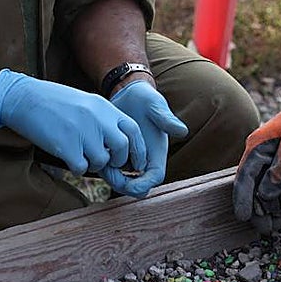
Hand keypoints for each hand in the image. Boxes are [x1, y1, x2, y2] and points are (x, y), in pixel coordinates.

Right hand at [0, 69, 145, 175]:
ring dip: (92, 164)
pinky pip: (81, 168)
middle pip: (121, 149)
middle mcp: (97, 119)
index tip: (134, 161)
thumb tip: (120, 143)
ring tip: (79, 154)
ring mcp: (82, 132)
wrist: (24, 98)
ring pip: (101, 161)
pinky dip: (76, 167)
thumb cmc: (55, 103)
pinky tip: (67, 156)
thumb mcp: (86, 104)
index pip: (133, 130)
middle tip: (103, 160)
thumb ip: (104, 120)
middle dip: (115, 160)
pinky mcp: (66, 146)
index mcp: (104, 107)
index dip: (137, 149)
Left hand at [103, 80, 188, 198]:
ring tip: (102, 163)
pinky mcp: (116, 156)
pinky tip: (98, 156)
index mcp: (157, 153)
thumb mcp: (155, 106)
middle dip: (124, 185)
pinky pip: (111, 172)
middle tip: (109, 173)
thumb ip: (166, 119)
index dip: (144, 184)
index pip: (155, 178)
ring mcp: (130, 160)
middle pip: (138, 187)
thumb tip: (182, 131)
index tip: (130, 183)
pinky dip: (105, 169)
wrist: (128, 95)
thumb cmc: (145, 100)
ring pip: (122, 182)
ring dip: (112, 178)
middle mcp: (145, 160)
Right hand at [232, 95, 280, 234]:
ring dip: (273, 208)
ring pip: (267, 190)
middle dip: (259, 208)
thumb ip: (280, 167)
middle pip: (254, 187)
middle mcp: (260, 156)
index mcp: (256, 146)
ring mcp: (271, 162)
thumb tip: (265, 193)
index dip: (242, 197)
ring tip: (278, 224)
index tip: (243, 216)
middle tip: (264, 228)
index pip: (244, 176)